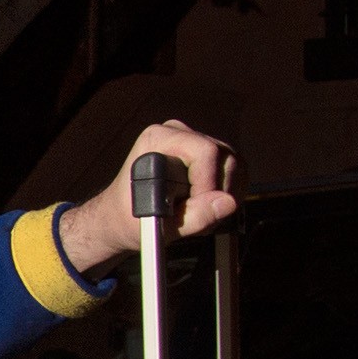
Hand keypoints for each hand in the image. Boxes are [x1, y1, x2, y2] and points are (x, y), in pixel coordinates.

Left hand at [57, 120, 239, 269]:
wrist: (123, 217)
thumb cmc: (132, 220)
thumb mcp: (160, 227)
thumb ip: (196, 216)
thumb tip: (228, 203)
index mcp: (159, 140)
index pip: (205, 152)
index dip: (209, 185)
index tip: (197, 210)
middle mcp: (177, 132)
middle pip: (224, 157)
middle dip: (220, 193)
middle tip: (202, 218)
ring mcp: (194, 139)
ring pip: (234, 164)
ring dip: (225, 196)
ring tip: (200, 214)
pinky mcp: (207, 151)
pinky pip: (234, 169)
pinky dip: (227, 193)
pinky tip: (206, 206)